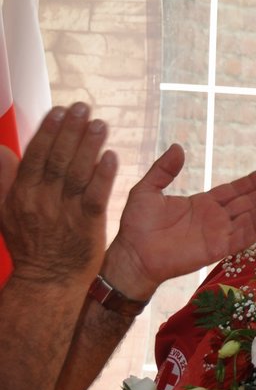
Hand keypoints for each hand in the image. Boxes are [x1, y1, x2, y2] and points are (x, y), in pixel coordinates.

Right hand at [0, 104, 116, 283]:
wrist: (48, 281)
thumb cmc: (29, 245)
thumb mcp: (5, 211)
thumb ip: (3, 179)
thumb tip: (2, 149)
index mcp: (21, 195)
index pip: (35, 156)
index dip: (48, 132)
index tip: (59, 111)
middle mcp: (42, 201)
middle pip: (57, 159)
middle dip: (70, 131)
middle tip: (83, 108)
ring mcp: (65, 213)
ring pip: (78, 173)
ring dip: (90, 146)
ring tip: (100, 124)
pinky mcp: (88, 225)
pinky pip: (96, 195)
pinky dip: (103, 175)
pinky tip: (111, 156)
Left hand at [101, 145, 255, 299]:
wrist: (132, 254)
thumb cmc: (137, 225)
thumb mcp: (147, 190)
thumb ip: (163, 170)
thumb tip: (178, 147)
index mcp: (203, 203)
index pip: (234, 190)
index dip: (252, 182)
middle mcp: (216, 218)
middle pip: (248, 203)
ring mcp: (218, 234)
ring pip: (249, 218)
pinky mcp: (217, 250)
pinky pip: (240, 238)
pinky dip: (255, 229)